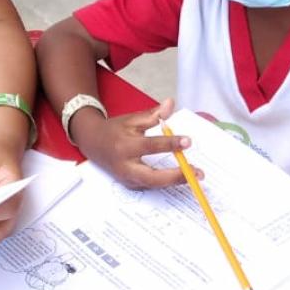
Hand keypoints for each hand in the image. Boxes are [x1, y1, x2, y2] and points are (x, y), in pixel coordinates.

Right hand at [72, 98, 197, 189]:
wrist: (92, 143)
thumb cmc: (114, 130)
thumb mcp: (132, 120)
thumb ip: (153, 115)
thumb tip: (171, 103)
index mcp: (125, 146)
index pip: (150, 146)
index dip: (170, 143)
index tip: (188, 141)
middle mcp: (125, 166)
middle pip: (152, 177)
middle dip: (176, 176)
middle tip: (197, 172)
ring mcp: (126, 178)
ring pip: (154, 185)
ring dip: (175, 182)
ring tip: (195, 176)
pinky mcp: (130, 185)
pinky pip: (151, 186)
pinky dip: (167, 183)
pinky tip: (182, 178)